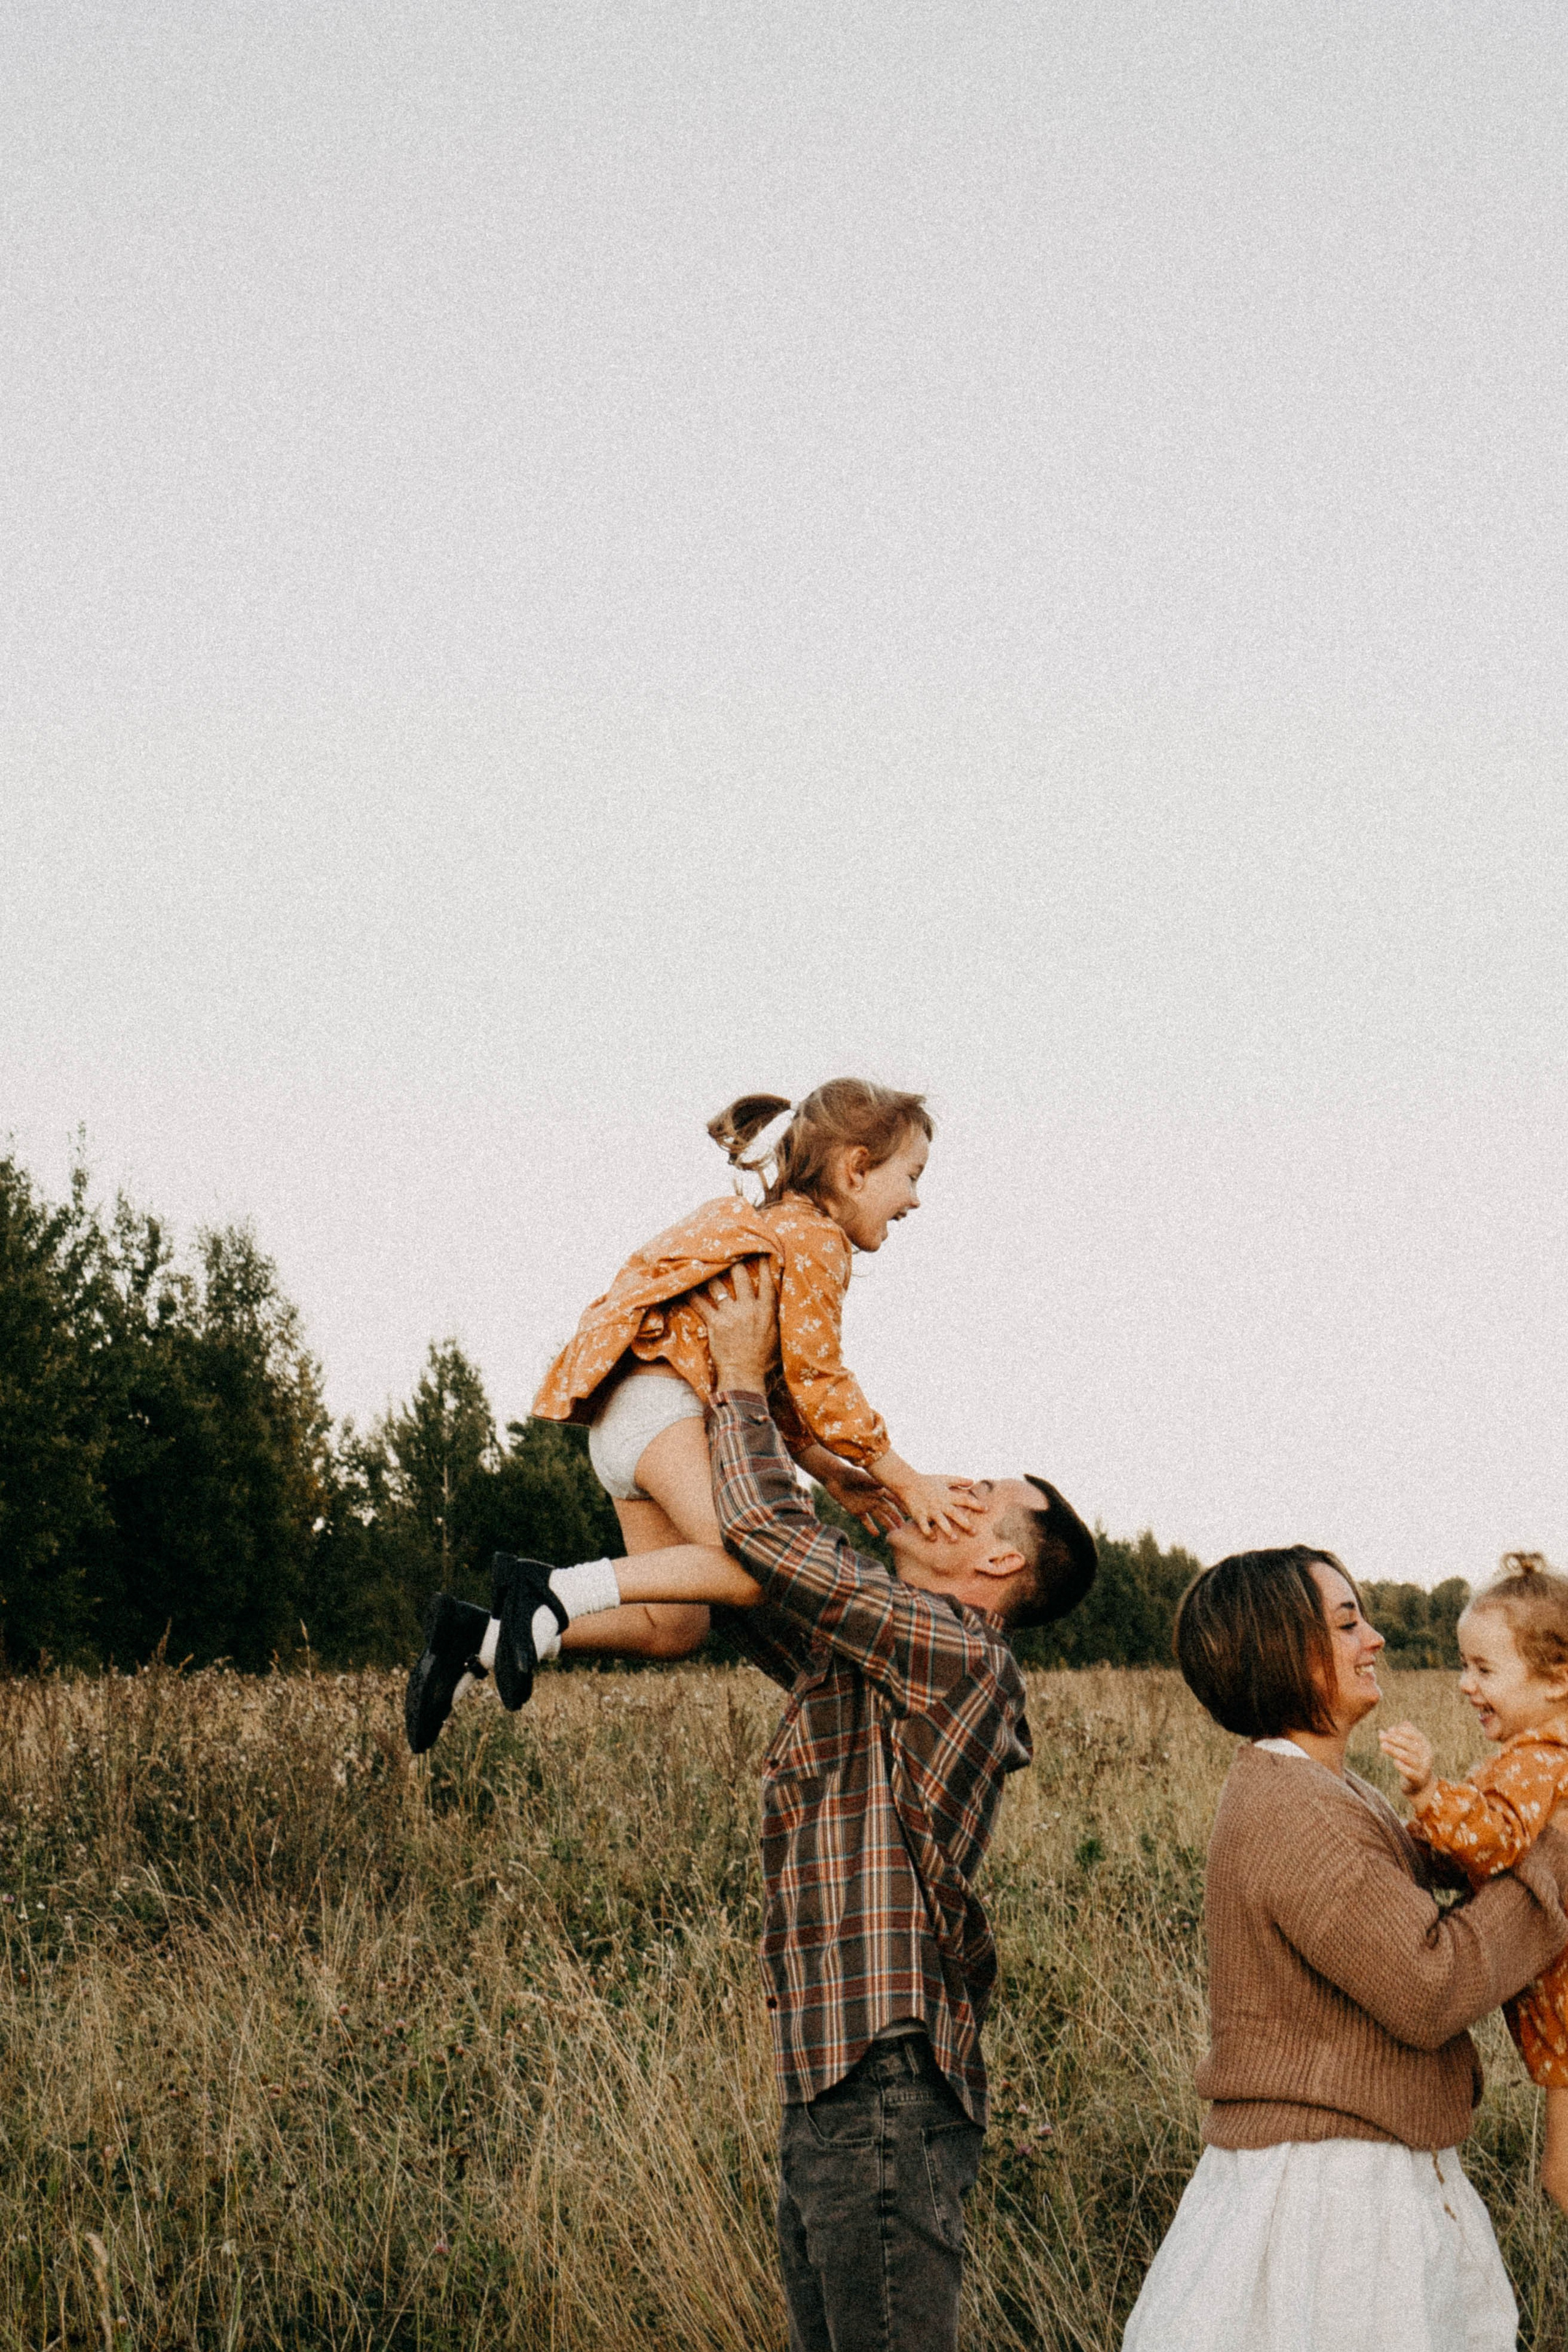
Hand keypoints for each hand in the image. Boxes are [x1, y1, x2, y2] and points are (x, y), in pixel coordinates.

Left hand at [694, 1256, 779, 1393]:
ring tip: (703, 1261)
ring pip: (717, 1287)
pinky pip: (700, 1304)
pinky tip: (685, 1284)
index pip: (767, 1282)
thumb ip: (777, 1318)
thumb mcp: (777, 1337)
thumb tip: (781, 1305)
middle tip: (727, 1249)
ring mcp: (730, 1315)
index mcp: (766, 1311)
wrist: (744, 1374)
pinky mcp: (715, 1323)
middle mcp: (748, 1308)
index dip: (764, 1265)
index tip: (761, 1251)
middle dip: (733, 1261)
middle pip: (740, 1277)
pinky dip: (692, 1294)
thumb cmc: (762, 1360)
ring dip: (710, 1274)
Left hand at [818, 1459, 904, 1536]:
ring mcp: (867, 1505)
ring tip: (894, 1533)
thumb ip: (870, 1483)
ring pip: (879, 1517)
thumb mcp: (859, 1477)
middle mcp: (875, 1498)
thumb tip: (881, 1486)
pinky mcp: (857, 1511)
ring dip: (887, 1524)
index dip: (900, 1504)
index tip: (909, 1512)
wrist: (834, 1478)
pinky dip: (871, 1527)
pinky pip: (866, 1521)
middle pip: (888, 1510)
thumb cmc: (848, 1474)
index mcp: (878, 1489)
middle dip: (896, 1518)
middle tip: (904, 1527)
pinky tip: (876, 1534)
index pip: (892, 1498)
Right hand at [888, 1471, 984, 1542]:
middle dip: (965, 1523)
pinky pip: (924, 1526)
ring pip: (940, 1521)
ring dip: (947, 1530)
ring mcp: (930, 1510)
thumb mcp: (944, 1479)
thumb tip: (973, 1481)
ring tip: (954, 1539)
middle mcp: (940, 1503)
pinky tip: (934, 1539)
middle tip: (974, 1532)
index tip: (987, 1510)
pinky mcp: (919, 1515)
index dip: (976, 1504)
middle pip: (955, 1513)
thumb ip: (958, 1480)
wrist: (908, 1482)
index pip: (965, 1499)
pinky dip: (928, 1532)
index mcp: (948, 1495)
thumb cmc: (928, 1481)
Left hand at [1379, 1722, 1436, 1804]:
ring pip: (1407, 1757)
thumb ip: (1403, 1738)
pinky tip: (1395, 1762)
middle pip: (1410, 1745)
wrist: (1421, 1786)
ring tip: (1382, 1745)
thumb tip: (1395, 1726)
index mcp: (1425, 1746)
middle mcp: (1427, 1756)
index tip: (1390, 1729)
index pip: (1415, 1735)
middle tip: (1381, 1736)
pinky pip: (1410, 1773)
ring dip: (1394, 1750)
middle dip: (1394, 1739)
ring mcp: (1423, 1769)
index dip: (1402, 1731)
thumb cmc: (1413, 1763)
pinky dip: (1402, 1766)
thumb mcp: (1410, 1749)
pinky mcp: (1418, 1780)